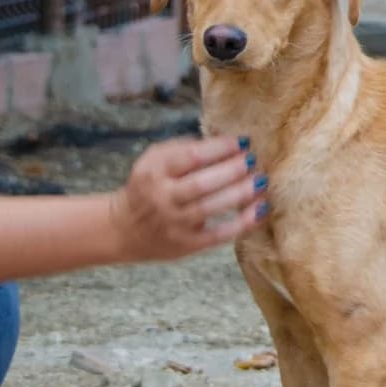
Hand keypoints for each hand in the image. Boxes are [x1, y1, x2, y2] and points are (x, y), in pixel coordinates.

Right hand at [109, 135, 266, 261]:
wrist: (124, 229)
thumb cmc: (149, 186)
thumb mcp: (154, 160)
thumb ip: (182, 147)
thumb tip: (223, 141)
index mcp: (154, 172)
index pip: (190, 157)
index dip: (220, 148)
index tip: (242, 142)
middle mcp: (162, 198)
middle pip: (202, 183)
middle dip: (232, 170)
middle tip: (252, 160)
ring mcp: (174, 223)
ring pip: (211, 207)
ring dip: (241, 193)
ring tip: (261, 180)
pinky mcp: (186, 244)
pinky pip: (219, 235)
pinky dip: (243, 223)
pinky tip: (261, 209)